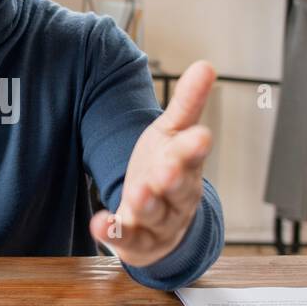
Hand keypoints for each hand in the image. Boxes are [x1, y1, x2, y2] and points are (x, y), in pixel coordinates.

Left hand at [90, 60, 215, 267]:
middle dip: (174, 179)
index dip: (195, 147)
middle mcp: (177, 196)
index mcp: (187, 166)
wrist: (164, 223)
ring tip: (137, 194)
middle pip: (179, 188)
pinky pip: (127, 238)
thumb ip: (188, 104)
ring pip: (156, 215)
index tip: (199, 136)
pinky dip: (114, 232)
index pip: (193, 155)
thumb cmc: (167, 170)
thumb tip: (205, 65)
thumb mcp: (173, 135)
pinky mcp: (137, 240)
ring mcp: (158, 220)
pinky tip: (100, 223)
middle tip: (167, 169)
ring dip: (147, 204)